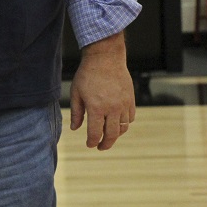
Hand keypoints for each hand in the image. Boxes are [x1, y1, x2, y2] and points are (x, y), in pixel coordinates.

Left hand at [69, 35, 135, 149]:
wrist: (105, 59)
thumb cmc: (87, 75)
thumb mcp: (76, 93)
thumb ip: (76, 112)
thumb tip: (75, 129)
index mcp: (96, 108)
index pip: (96, 133)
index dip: (92, 142)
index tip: (90, 145)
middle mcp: (112, 108)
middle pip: (112, 134)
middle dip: (106, 144)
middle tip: (100, 147)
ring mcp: (123, 105)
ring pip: (123, 128)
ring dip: (115, 134)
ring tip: (108, 135)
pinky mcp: (131, 100)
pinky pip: (130, 118)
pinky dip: (124, 124)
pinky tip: (117, 123)